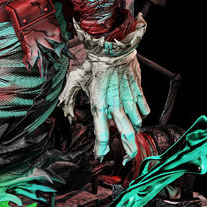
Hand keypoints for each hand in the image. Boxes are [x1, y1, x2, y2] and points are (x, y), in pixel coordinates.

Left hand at [58, 15, 148, 158]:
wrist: (111, 48)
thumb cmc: (92, 65)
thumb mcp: (75, 82)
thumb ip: (67, 99)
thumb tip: (62, 111)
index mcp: (98, 106)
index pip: (101, 135)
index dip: (101, 149)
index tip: (101, 156)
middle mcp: (115, 106)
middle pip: (126, 135)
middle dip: (129, 151)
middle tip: (128, 158)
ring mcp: (129, 99)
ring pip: (137, 123)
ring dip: (134, 128)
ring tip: (131, 130)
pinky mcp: (138, 91)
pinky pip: (144, 109)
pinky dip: (142, 114)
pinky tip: (138, 114)